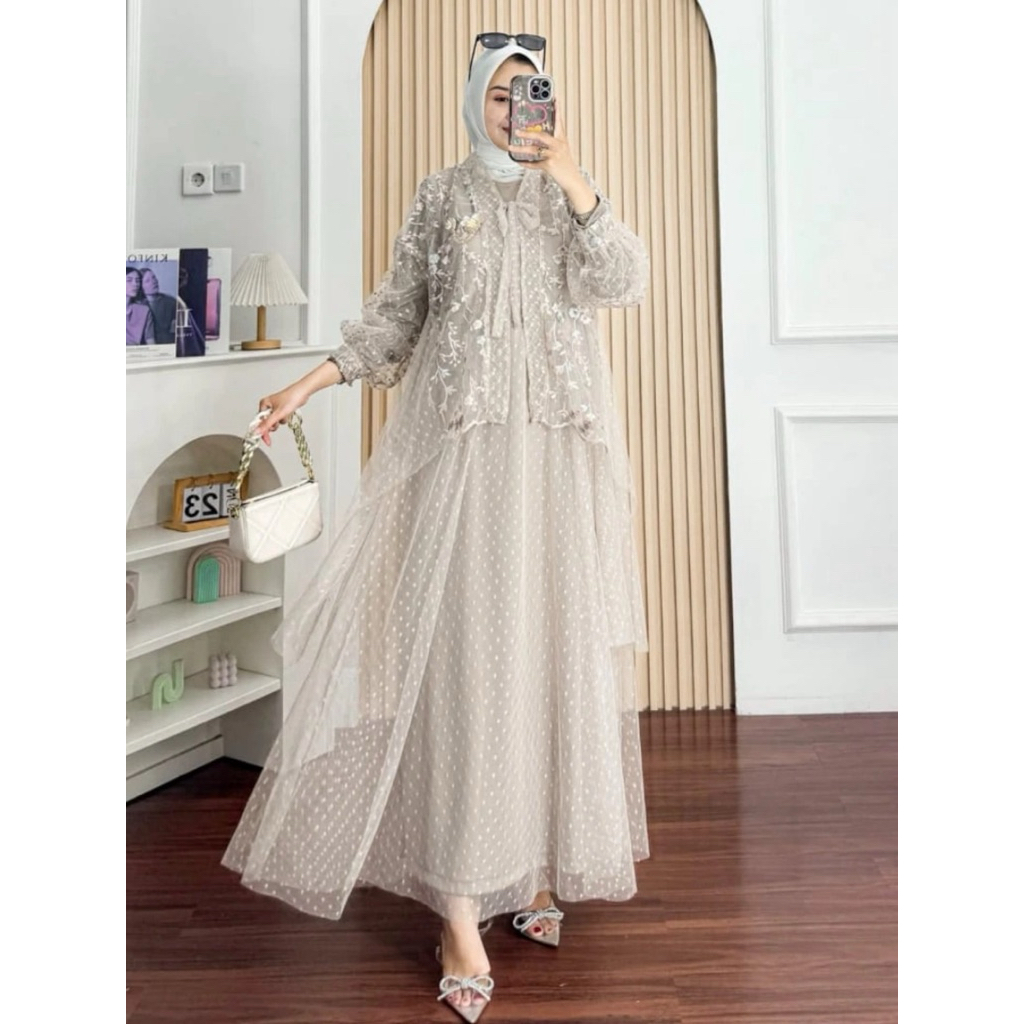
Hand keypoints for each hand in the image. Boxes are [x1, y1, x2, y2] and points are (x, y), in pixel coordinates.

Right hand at [255, 383, 306, 445]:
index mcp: (263, 404)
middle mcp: (268, 406)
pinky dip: (285, 418)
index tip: (267, 441)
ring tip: (285, 414)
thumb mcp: (278, 414)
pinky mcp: (282, 409)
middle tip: (278, 422)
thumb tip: (257, 431)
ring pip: (275, 422)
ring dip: (281, 421)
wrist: (302, 393)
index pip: (260, 422)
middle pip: (267, 423)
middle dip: (274, 424)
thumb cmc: (291, 398)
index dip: (263, 432)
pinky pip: (281, 419)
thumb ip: (267, 424)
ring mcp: (275, 408)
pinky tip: (289, 413)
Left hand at [507, 102, 597, 216]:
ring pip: (535, 150)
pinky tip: (519, 162)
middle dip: (528, 133)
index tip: (554, 97)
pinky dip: (526, 163)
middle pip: (541, 135)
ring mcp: (555, 155)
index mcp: (561, 138)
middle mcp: (559, 144)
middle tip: (516, 131)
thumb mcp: (561, 149)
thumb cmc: (565, 164)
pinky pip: (535, 164)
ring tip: (511, 147)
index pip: (558, 121)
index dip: (557, 109)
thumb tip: (537, 135)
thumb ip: (552, 141)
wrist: (573, 180)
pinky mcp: (551, 166)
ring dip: (521, 149)